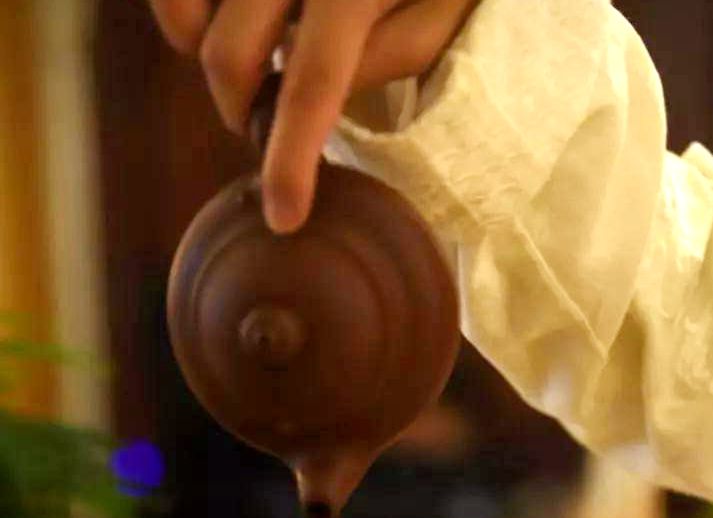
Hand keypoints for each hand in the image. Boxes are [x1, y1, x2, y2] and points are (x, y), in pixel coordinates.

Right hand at [148, 0, 480, 231]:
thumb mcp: (446, 4)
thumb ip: (395, 53)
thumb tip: (326, 99)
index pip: (312, 86)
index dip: (289, 161)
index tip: (283, 218)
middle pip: (229, 59)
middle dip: (239, 110)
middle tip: (262, 120)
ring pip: (182, 16)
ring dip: (205, 53)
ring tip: (251, 51)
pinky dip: (186, 11)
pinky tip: (229, 14)